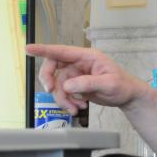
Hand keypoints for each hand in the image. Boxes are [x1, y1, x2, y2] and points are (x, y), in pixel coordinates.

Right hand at [26, 43, 150, 114]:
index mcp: (87, 56)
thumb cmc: (122, 85)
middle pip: (53, 67)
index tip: (28, 48)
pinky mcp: (76, 86)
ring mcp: (76, 75)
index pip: (62, 51)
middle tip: (50, 91)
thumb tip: (67, 86)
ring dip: (62, 98)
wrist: (127, 97)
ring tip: (75, 108)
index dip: (43, 50)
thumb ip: (88, 83)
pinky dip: (68, 102)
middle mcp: (79, 64)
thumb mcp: (109, 84)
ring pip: (57, 85)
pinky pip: (63, 94)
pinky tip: (79, 107)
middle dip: (49, 80)